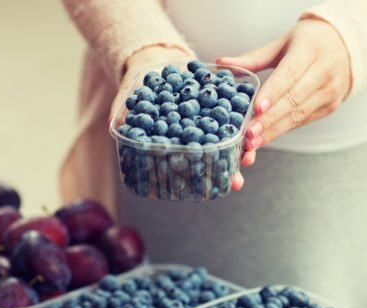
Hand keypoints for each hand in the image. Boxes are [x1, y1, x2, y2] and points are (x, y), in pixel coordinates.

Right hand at [112, 46, 249, 190]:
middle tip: (236, 182)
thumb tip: (114, 123)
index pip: (183, 164)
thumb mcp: (128, 95)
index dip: (192, 178)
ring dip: (238, 150)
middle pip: (210, 156)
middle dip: (223, 170)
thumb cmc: (139, 84)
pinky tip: (252, 124)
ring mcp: (205, 118)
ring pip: (225, 138)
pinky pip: (231, 109)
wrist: (155, 57)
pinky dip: (242, 117)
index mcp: (172, 141)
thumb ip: (122, 109)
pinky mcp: (217, 98)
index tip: (201, 190)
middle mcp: (191, 134)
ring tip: (249, 159)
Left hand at [217, 18, 351, 167]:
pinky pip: (303, 121)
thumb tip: (221, 62)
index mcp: (311, 50)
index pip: (289, 74)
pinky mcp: (330, 107)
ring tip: (253, 143)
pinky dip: (282, 130)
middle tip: (248, 134)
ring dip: (274, 131)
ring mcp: (330, 92)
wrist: (348, 46)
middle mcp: (324, 72)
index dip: (273, 93)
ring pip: (298, 115)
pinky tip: (265, 138)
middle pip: (293, 99)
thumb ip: (253, 57)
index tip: (256, 108)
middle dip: (269, 120)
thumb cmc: (310, 42)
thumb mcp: (283, 43)